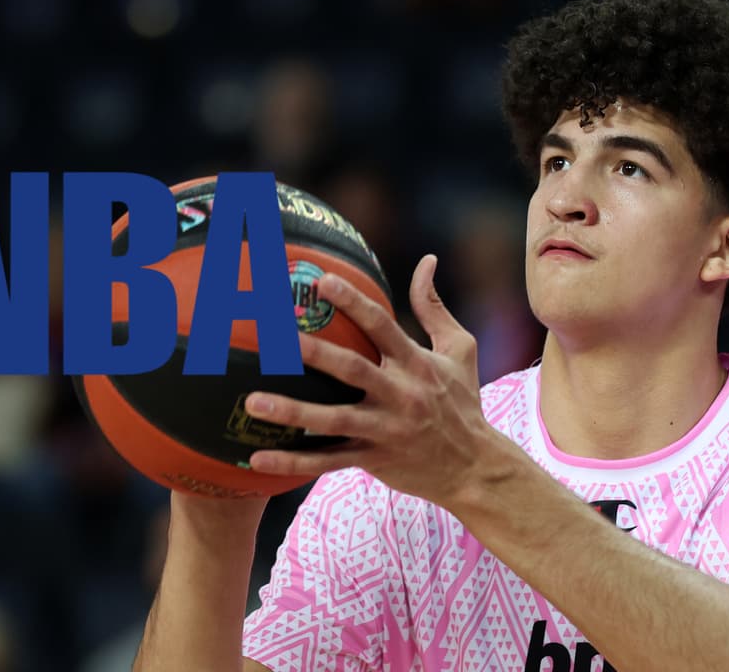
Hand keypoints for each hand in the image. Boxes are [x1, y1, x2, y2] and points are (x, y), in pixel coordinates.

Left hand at [246, 255, 499, 506]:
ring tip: (252, 401)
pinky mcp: (374, 459)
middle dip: (314, 353)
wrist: (476, 468)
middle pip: (352, 369)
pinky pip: (327, 462)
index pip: (382, 326)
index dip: (352, 302)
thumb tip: (427, 260)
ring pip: (332, 420)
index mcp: (417, 363)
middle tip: (275, 336)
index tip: (320, 281)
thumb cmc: (463, 402)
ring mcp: (385, 429)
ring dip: (291, 412)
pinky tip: (258, 458)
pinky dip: (293, 461)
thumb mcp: (460, 349)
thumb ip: (435, 307)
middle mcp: (400, 394)